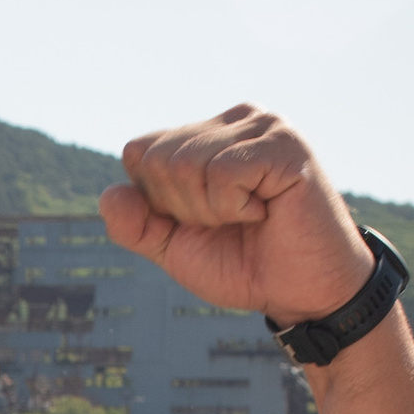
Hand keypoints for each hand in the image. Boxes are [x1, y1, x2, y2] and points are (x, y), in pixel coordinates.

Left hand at [101, 106, 374, 324]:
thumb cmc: (245, 265)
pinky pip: (223, 173)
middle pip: (158, 158)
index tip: (205, 221)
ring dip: (212, 210)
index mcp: (207, 135)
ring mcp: (263, 125)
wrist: (303, 294)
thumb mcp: (175, 249)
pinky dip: (235, 207)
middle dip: (184, 208)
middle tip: (232, 222)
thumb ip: (136, 226)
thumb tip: (110, 195)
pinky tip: (268, 210)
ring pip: (187, 164)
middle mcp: (235, 120)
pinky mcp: (285, 144)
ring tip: (252, 215)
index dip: (158, 203)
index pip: (140, 152)